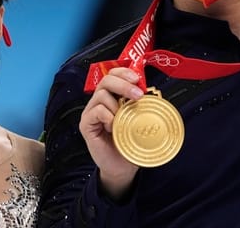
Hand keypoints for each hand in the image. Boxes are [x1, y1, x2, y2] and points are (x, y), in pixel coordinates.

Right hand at [79, 67, 143, 200]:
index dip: (124, 72)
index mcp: (112, 96)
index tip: (137, 78)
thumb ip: (141, 105)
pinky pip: (96, 111)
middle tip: (138, 95)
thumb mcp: (139, 120)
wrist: (122, 167)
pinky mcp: (86, 124)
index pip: (113, 75)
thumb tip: (154, 93)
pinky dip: (108, 116)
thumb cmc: (130, 142)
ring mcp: (91, 112)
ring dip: (116, 104)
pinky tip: (113, 127)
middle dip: (123, 84)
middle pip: (106, 80)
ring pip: (101, 94)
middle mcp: (99, 101)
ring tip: (123, 119)